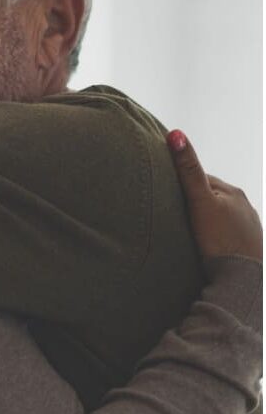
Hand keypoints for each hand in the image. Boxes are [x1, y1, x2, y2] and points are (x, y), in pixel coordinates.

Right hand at [168, 130, 261, 262]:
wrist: (240, 279)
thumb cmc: (219, 239)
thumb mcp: (199, 202)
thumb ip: (188, 170)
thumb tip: (176, 133)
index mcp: (233, 192)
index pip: (202, 181)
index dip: (182, 186)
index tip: (165, 194)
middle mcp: (245, 207)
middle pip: (212, 200)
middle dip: (195, 205)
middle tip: (174, 216)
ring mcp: (249, 228)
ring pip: (221, 219)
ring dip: (206, 223)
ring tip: (189, 234)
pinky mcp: (249, 249)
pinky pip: (227, 238)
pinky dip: (216, 239)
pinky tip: (207, 248)